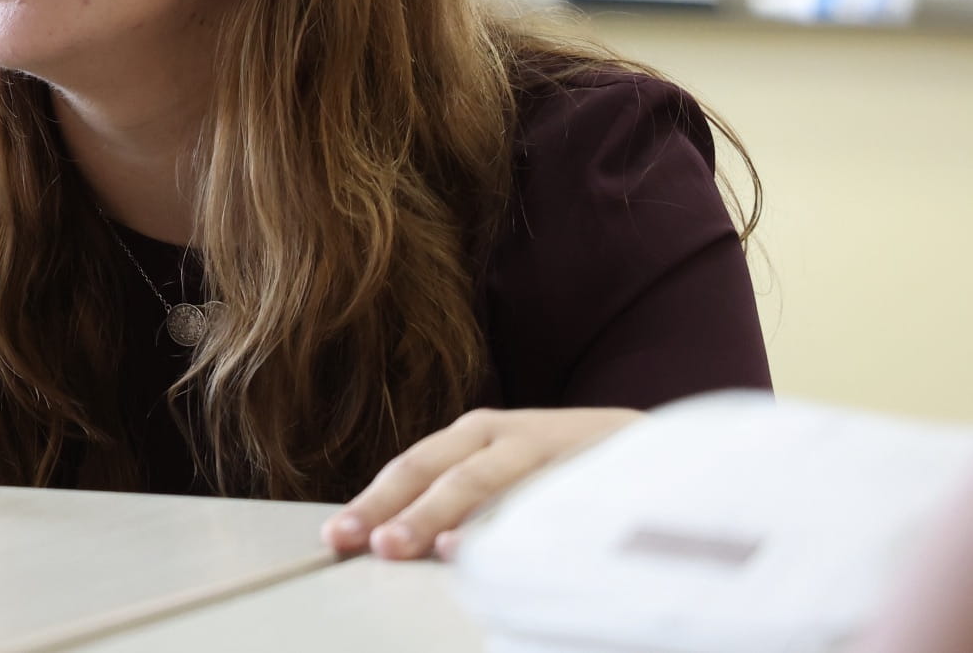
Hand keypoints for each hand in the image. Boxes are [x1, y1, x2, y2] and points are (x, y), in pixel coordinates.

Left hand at [324, 406, 637, 560]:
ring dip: (433, 516)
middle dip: (390, 509)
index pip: (409, 470)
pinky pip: (536, 496)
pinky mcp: (580, 465)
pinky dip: (504, 520)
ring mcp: (538, 445)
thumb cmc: (563, 469)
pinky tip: (482, 546)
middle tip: (356, 544)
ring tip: (399, 547)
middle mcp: (495, 435)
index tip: (334, 539)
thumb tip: (403, 548)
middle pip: (430, 471)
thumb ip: (462, 506)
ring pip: (475, 481)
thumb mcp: (504, 478)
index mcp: (469, 438)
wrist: (649, 442)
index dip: (370, 502)